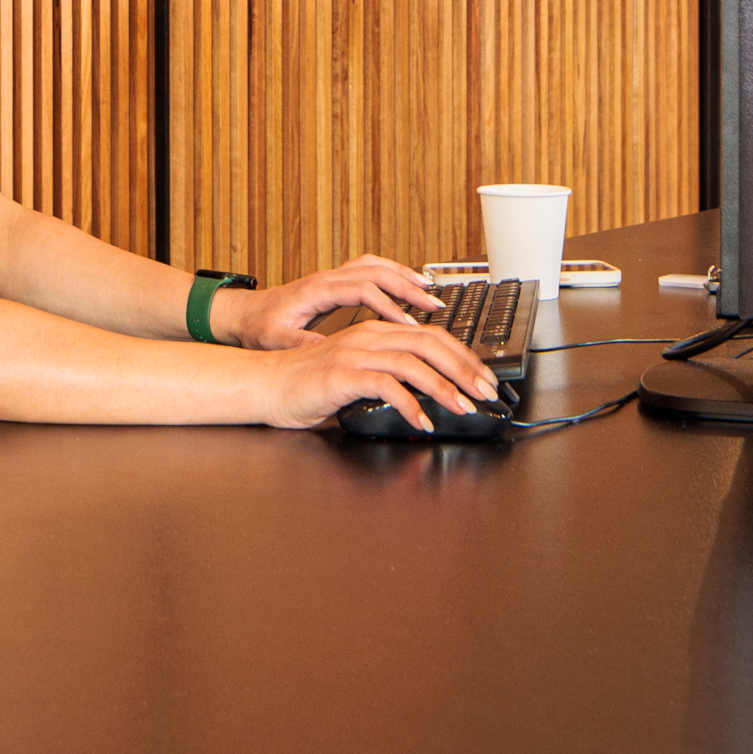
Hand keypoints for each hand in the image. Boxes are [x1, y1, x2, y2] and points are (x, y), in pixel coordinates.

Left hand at [218, 254, 443, 348]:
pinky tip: (409, 286)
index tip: (407, 325)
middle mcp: (327, 277)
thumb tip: (335, 353)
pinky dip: (393, 274)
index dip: (387, 307)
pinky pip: (371, 268)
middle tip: (433, 305)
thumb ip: (305, 345)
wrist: (244, 314)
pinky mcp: (336, 281)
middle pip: (376, 272)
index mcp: (316, 291)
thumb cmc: (260, 328)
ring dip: (405, 276)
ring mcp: (332, 276)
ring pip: (376, 265)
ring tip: (430, 291)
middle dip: (408, 287)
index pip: (361, 290)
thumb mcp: (278, 342)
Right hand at [258, 319, 501, 431]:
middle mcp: (369, 336)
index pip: (432, 336)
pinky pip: (386, 385)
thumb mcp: (359, 377)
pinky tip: (421, 421)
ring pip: (414, 362)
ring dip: (445, 387)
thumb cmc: (309, 386)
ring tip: (463, 407)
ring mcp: (355, 353)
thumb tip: (427, 397)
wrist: (266, 386)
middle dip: (465, 368)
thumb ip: (390, 379)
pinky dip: (409, 404)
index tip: (483, 378)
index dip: (463, 356)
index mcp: (376, 332)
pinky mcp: (342, 374)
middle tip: (486, 391)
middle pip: (431, 343)